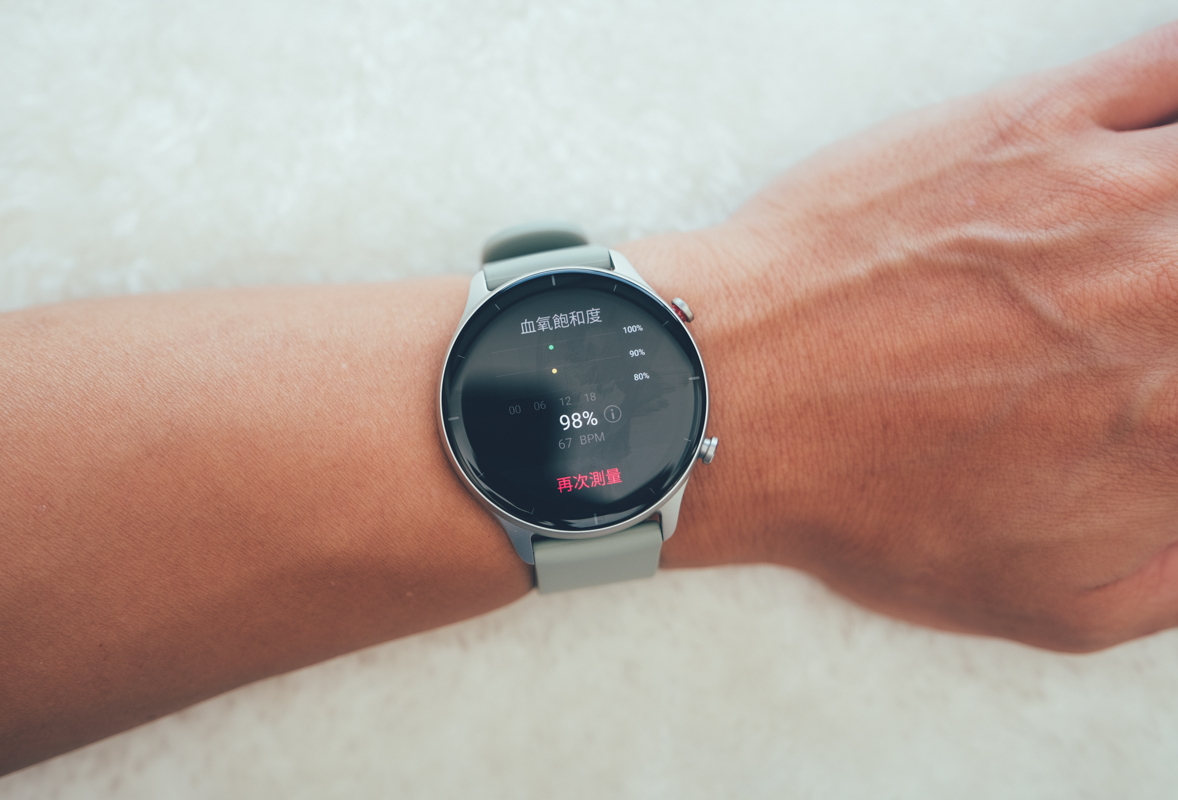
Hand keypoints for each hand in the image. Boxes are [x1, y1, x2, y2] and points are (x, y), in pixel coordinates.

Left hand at [632, 24, 1177, 650]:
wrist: (736, 400)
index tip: (1164, 372)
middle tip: (1146, 304)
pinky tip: (1157, 134)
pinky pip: (1171, 64)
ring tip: (1147, 238)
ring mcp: (1112, 197)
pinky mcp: (1038, 122)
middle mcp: (1173, 299)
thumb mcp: (1050, 602)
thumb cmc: (865, 500)